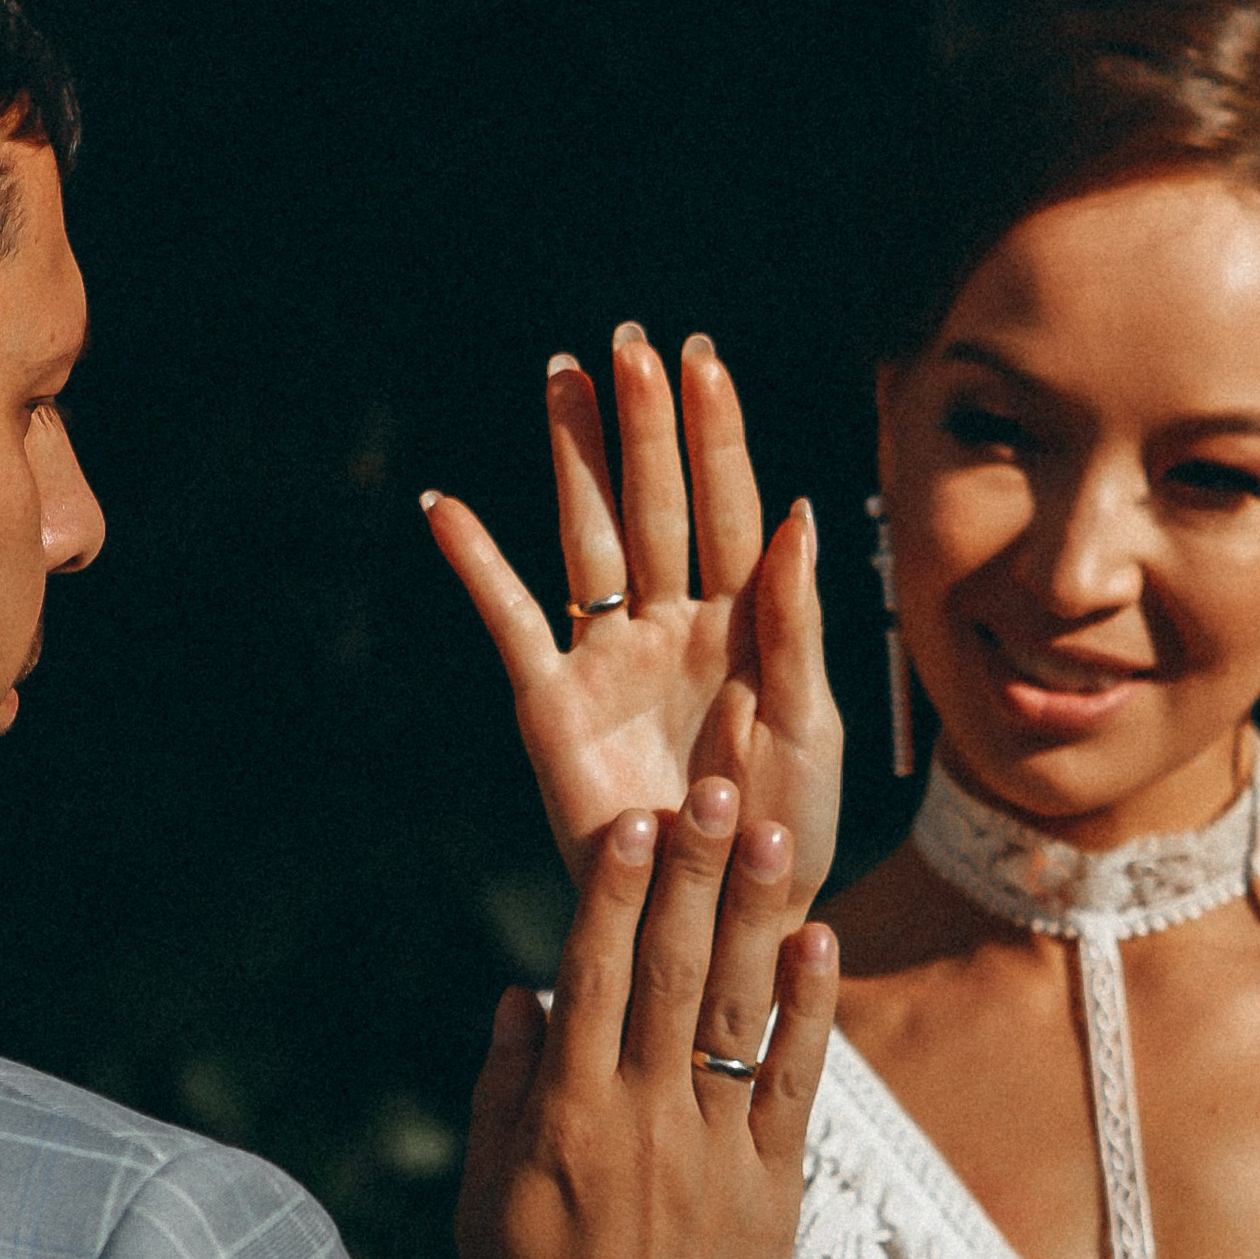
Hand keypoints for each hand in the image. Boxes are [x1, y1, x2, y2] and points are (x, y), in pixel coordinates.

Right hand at [424, 328, 840, 924]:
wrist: (726, 915)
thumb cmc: (784, 830)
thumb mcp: (814, 724)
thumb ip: (797, 619)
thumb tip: (795, 510)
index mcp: (745, 626)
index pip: (730, 508)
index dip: (715, 435)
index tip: (701, 361)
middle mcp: (674, 628)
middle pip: (656, 504)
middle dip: (643, 424)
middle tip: (628, 343)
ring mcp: (611, 661)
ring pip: (589, 538)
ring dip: (574, 460)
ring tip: (562, 378)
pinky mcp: (555, 706)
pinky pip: (510, 620)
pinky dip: (477, 565)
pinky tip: (445, 507)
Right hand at [457, 775, 838, 1258]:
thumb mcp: (485, 1202)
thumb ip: (506, 1092)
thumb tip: (525, 993)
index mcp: (564, 1116)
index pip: (591, 976)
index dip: (615, 893)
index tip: (634, 824)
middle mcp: (642, 1119)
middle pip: (672, 971)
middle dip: (694, 873)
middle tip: (715, 788)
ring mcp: (714, 1151)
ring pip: (738, 1010)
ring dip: (757, 915)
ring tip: (773, 834)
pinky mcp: (773, 1189)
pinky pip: (796, 1083)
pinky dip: (810, 1010)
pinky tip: (821, 940)